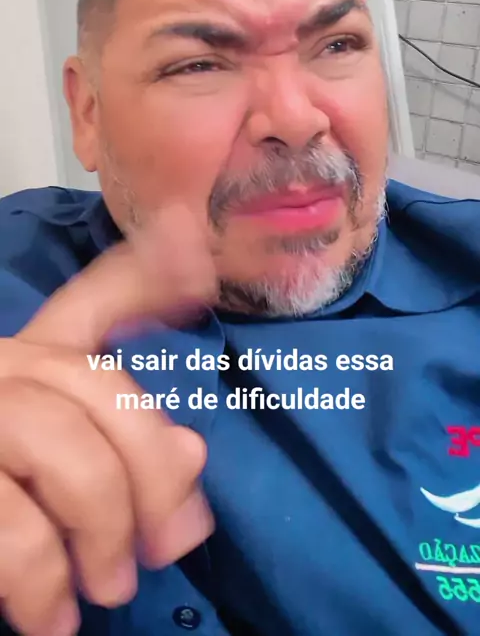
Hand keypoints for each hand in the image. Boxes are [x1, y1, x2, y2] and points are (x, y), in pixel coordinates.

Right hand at [0, 205, 216, 635]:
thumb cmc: (2, 484)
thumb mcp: (57, 455)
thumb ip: (123, 443)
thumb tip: (192, 452)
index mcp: (32, 360)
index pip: (90, 302)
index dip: (143, 274)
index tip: (187, 241)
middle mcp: (2, 370)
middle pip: (99, 389)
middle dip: (151, 470)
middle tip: (166, 544)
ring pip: (64, 451)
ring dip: (103, 528)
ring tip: (107, 589)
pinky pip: (12, 526)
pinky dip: (43, 580)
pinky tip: (51, 614)